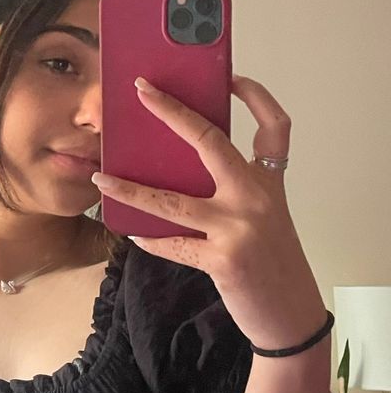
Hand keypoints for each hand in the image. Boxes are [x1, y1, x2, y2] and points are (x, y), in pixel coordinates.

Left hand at [91, 74, 326, 350]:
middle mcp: (256, 198)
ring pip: (169, 201)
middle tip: (143, 91)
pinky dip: (150, 239)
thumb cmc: (273, 260)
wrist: (290, 315)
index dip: (256, 96)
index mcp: (268, 182)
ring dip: (129, 190)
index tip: (231, 76)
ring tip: (102, 178)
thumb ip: (232, 186)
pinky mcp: (222, 260)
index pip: (274, 126)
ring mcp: (239, 228)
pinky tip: (133, 234)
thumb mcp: (263, 214)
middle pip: (210, 142)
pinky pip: (171, 243)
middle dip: (172, 112)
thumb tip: (176, 164)